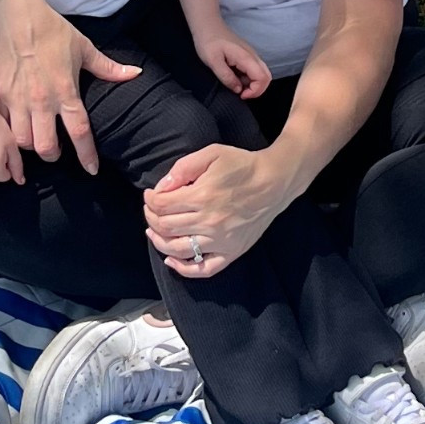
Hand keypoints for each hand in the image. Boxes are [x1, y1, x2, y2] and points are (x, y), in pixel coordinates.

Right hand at [0, 0, 138, 172]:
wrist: (15, 12)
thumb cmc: (52, 29)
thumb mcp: (83, 47)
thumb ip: (107, 67)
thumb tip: (134, 74)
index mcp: (65, 90)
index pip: (80, 131)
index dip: (87, 155)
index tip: (92, 169)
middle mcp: (41, 99)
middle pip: (46, 146)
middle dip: (52, 155)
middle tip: (56, 150)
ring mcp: (16, 99)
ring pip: (21, 141)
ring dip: (30, 146)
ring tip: (35, 139)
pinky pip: (1, 125)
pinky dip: (8, 132)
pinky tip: (14, 128)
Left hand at [143, 144, 286, 278]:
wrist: (274, 182)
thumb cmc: (242, 165)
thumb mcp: (211, 154)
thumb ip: (183, 168)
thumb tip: (161, 187)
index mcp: (202, 196)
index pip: (162, 205)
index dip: (150, 200)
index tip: (150, 195)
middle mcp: (209, 222)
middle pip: (165, 227)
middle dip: (151, 217)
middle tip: (151, 210)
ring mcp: (220, 241)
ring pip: (177, 249)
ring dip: (159, 242)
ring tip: (154, 231)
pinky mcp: (231, 252)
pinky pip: (203, 269)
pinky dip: (183, 269)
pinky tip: (171, 260)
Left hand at [194, 28, 269, 98]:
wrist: (207, 25)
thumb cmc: (208, 41)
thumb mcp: (213, 61)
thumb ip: (226, 76)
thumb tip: (238, 89)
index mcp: (245, 57)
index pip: (262, 78)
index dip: (255, 91)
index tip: (240, 95)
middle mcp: (252, 56)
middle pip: (267, 77)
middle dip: (257, 90)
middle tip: (241, 94)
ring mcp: (250, 55)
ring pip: (261, 74)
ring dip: (252, 85)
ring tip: (236, 86)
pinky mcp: (246, 55)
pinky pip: (254, 70)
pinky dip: (248, 79)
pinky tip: (235, 78)